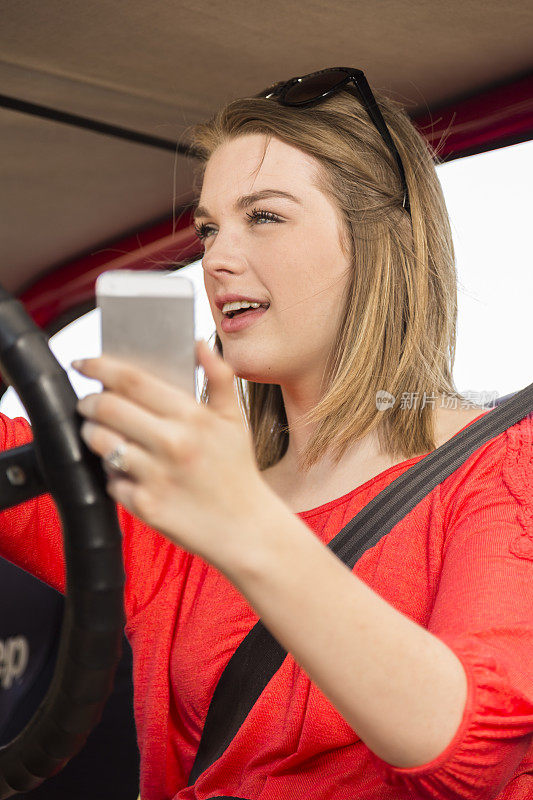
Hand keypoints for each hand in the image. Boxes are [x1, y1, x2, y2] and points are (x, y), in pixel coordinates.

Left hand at [73, 341, 270, 570]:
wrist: (246, 530)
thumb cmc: (237, 470)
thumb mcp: (235, 419)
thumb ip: (219, 377)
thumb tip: (199, 343)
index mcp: (193, 417)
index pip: (132, 380)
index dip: (99, 366)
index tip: (84, 363)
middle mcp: (172, 444)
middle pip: (106, 408)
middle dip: (89, 402)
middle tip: (90, 403)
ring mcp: (156, 476)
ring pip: (100, 443)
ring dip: (94, 434)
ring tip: (106, 435)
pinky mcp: (145, 506)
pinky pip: (110, 480)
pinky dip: (113, 474)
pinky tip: (130, 472)